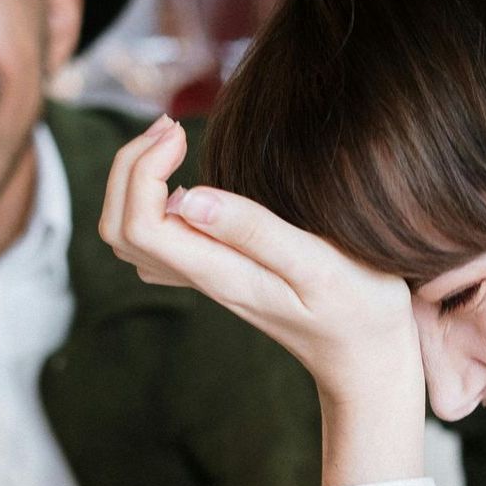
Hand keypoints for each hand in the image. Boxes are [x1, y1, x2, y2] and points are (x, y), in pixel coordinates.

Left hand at [99, 117, 426, 485]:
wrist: (366, 358)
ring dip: (135, 182)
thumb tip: (188, 197)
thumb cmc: (358, 308)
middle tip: (172, 127)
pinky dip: (151, 202)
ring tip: (173, 141)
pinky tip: (183, 178)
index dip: (144, 170)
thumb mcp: (318, 264)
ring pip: (131, 237)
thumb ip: (256, 231)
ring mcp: (208, 279)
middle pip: (119, 229)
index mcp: (221, 273)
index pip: (140, 225)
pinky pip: (157, 243)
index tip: (182, 133)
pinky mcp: (220, 274)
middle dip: (129, 167)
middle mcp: (203, 279)